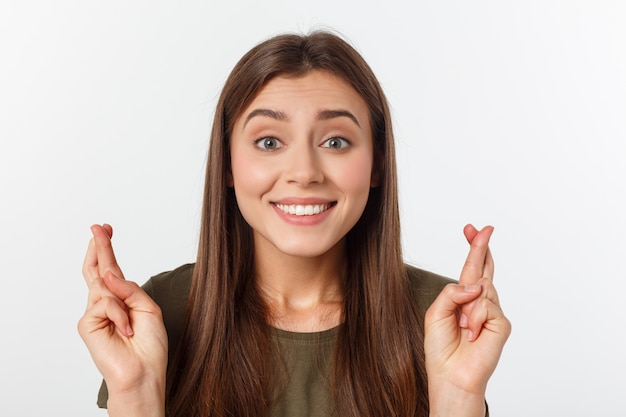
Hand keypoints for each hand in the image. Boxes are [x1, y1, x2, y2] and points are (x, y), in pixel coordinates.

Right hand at [78, 224, 166, 414]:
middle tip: (98, 227)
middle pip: (97, 269)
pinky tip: (126, 330)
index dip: (106, 249)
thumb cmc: (149, 345)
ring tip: (131, 324)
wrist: (144, 372)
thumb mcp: (148, 308)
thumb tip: (108, 274)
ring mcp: (94, 313)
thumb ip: (130, 289)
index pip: (111, 269)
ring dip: (122, 300)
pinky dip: (120, 314)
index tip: (105, 229)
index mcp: (122, 298)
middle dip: (99, 247)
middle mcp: (105, 303)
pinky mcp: (87, 323)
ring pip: (104, 285)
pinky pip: (105, 303)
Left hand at [424, 225, 510, 415]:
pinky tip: (472, 333)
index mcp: (463, 299)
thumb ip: (451, 292)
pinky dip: (474, 317)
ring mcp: (492, 312)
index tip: (472, 229)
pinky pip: (486, 305)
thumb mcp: (436, 312)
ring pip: (481, 287)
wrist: (450, 376)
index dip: (473, 248)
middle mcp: (480, 302)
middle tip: (482, 228)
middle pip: (483, 268)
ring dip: (466, 306)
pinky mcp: (501, 324)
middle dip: (480, 247)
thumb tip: (475, 284)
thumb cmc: (442, 349)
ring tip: (462, 327)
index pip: (470, 269)